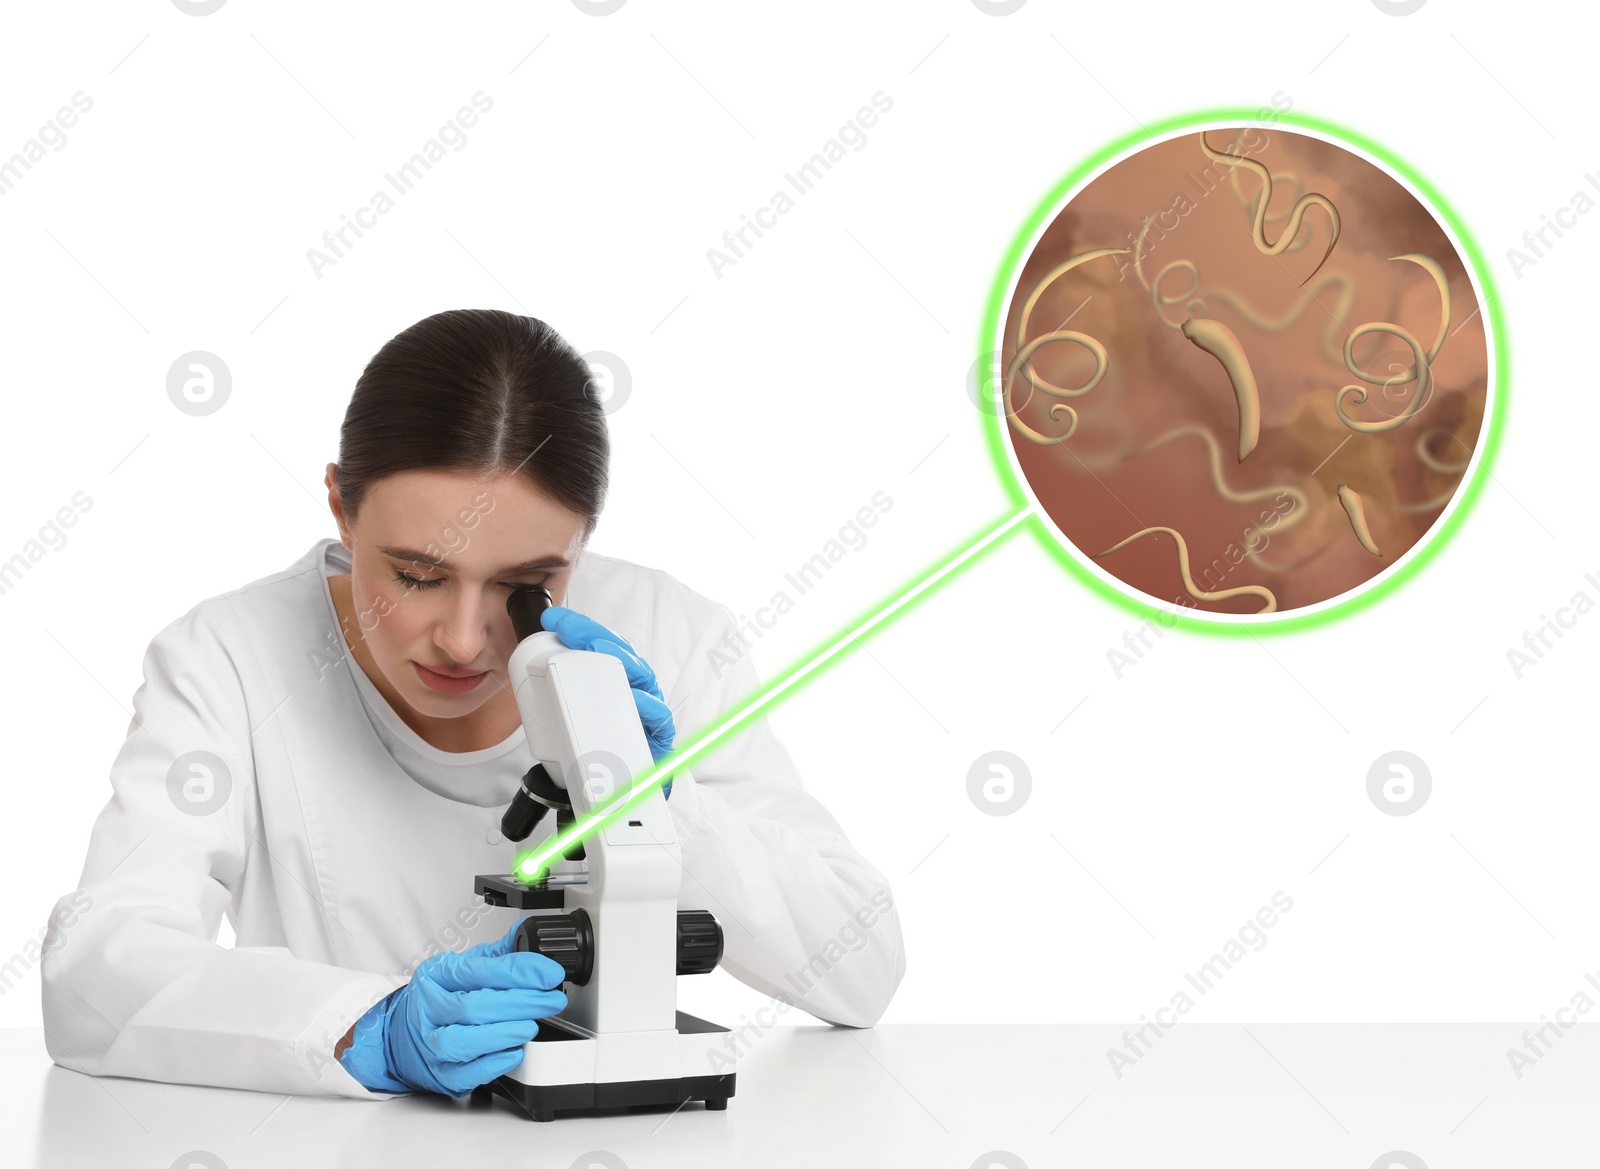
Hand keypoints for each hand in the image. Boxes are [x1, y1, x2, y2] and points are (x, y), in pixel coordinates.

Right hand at [338, 919, 566, 1096]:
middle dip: (521, 1003)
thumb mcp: (461, 968)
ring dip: (503, 1033)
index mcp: (437, 975)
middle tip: (552, 1000)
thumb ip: (497, 955)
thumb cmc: (438, 998)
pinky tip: (515, 1052)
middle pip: (474, 1006)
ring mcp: (431, 1043)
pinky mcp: (439, 1074)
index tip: (550, 974)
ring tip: (531, 1026)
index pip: (481, 971)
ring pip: (464, 1041)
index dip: (520, 972)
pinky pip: (465, 1073)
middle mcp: (430, 1009)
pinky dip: (493, 1064)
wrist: (399, 1036)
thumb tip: (527, 933)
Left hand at [540, 606, 674, 797]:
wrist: (612, 797)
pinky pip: (659, 721)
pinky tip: (634, 700)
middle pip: (623, 656)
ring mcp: (647, 713)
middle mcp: (633, 692)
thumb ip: (554, 699)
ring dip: (622, 663)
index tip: (553, 619)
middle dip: (596, 637)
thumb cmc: (591, 754)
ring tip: (599, 652)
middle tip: (571, 630)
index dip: (580, 629)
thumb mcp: (566, 722)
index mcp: (613, 683)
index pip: (600, 647)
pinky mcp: (658, 739)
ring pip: (643, 680)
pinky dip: (648, 710)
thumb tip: (527, 676)